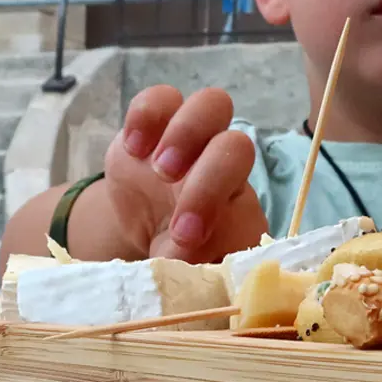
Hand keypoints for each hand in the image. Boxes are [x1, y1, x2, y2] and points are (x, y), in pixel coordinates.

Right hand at [104, 85, 268, 262]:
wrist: (151, 229)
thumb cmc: (181, 256)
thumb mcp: (189, 273)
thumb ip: (196, 275)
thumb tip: (195, 284)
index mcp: (238, 208)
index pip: (249, 199)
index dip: (217, 209)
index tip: (185, 237)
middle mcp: (223, 168)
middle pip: (236, 145)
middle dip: (205, 176)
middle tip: (172, 203)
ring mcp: (192, 142)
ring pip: (212, 105)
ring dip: (186, 132)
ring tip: (157, 167)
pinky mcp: (156, 126)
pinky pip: (162, 98)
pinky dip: (147, 113)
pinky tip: (132, 146)